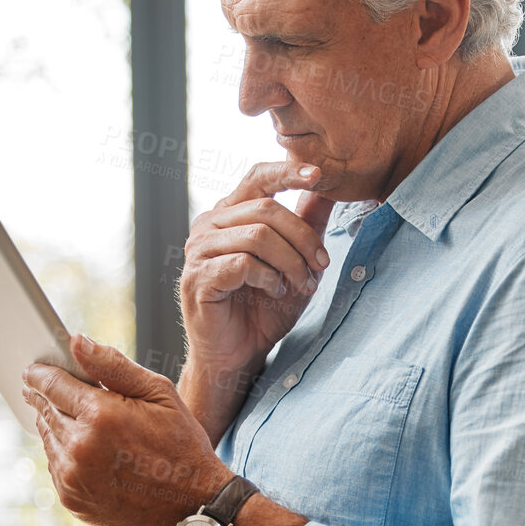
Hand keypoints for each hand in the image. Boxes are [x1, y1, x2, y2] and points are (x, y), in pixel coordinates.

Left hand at [23, 335, 228, 525]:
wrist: (192, 507)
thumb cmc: (182, 447)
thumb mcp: (160, 395)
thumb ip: (113, 365)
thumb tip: (76, 342)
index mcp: (100, 415)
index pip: (51, 383)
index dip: (40, 373)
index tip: (34, 368)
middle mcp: (79, 447)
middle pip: (45, 410)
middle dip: (45, 397)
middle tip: (44, 388)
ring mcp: (73, 477)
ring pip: (47, 438)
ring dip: (55, 425)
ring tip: (75, 420)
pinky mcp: (72, 499)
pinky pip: (55, 466)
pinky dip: (64, 454)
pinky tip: (86, 450)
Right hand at [179, 161, 335, 374]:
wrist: (239, 353)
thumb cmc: (263, 308)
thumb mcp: (296, 261)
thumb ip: (307, 223)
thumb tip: (325, 186)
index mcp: (230, 213)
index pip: (258, 177)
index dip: (288, 171)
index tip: (320, 175)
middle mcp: (209, 225)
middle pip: (266, 209)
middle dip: (303, 237)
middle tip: (321, 265)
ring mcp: (200, 250)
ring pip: (257, 235)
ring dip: (290, 261)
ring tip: (301, 284)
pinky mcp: (199, 277)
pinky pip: (243, 263)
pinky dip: (269, 278)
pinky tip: (276, 291)